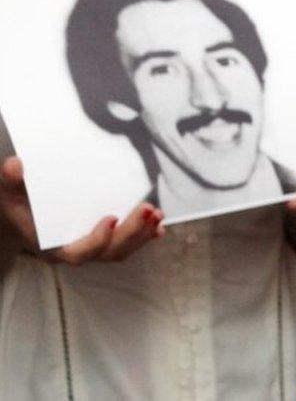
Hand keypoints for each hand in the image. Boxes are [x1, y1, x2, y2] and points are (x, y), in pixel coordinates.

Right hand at [0, 157, 164, 264]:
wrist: (26, 213)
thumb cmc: (20, 205)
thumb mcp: (11, 193)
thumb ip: (13, 181)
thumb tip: (15, 165)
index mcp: (53, 247)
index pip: (78, 254)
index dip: (96, 241)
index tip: (111, 219)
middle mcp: (75, 252)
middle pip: (109, 252)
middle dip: (132, 233)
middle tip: (148, 209)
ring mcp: (92, 249)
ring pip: (122, 250)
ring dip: (142, 234)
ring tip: (157, 214)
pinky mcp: (105, 242)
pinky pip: (127, 245)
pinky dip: (144, 236)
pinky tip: (158, 226)